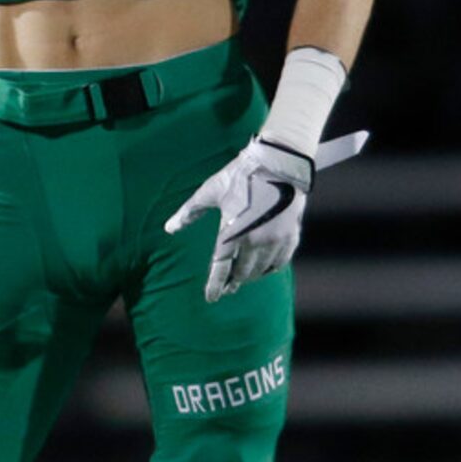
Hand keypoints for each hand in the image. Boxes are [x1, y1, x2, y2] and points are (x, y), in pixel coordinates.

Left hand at [165, 131, 367, 302]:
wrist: (279, 164)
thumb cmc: (240, 176)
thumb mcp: (210, 192)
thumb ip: (189, 212)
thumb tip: (169, 228)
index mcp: (232, 232)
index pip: (221, 267)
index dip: (216, 285)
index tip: (212, 298)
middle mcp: (255, 240)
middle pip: (242, 272)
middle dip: (233, 281)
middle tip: (227, 287)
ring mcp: (276, 240)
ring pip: (261, 270)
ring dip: (250, 276)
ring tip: (243, 278)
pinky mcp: (291, 235)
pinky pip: (280, 262)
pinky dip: (270, 268)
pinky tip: (264, 269)